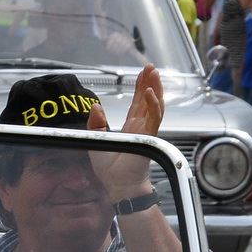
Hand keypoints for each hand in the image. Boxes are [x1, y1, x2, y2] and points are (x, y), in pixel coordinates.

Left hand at [87, 63, 163, 197]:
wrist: (117, 185)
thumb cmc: (109, 169)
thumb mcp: (97, 140)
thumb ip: (96, 123)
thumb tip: (96, 106)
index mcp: (131, 126)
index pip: (138, 102)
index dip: (140, 87)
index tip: (142, 73)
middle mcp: (141, 127)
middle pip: (148, 99)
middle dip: (150, 81)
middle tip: (150, 66)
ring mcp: (147, 131)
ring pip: (155, 105)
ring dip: (155, 88)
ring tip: (153, 73)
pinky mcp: (149, 137)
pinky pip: (154, 118)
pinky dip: (154, 105)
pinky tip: (151, 93)